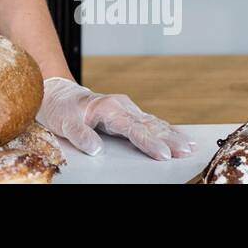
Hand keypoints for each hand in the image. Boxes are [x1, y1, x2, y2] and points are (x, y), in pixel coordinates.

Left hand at [36, 77, 195, 160]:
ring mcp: (126, 110)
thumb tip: (96, 149)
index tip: (163, 154)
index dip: (149, 143)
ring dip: (172, 134)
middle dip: (170, 139)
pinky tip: (177, 138)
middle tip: (186, 151)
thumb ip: (81, 135)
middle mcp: (121, 106)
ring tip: (190, 146)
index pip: (133, 129)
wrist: (57, 93)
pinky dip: (165, 130)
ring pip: (153, 123)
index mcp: (108, 108)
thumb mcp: (64, 123)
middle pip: (149, 125)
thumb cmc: (61, 108)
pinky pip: (149, 123)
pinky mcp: (127, 114)